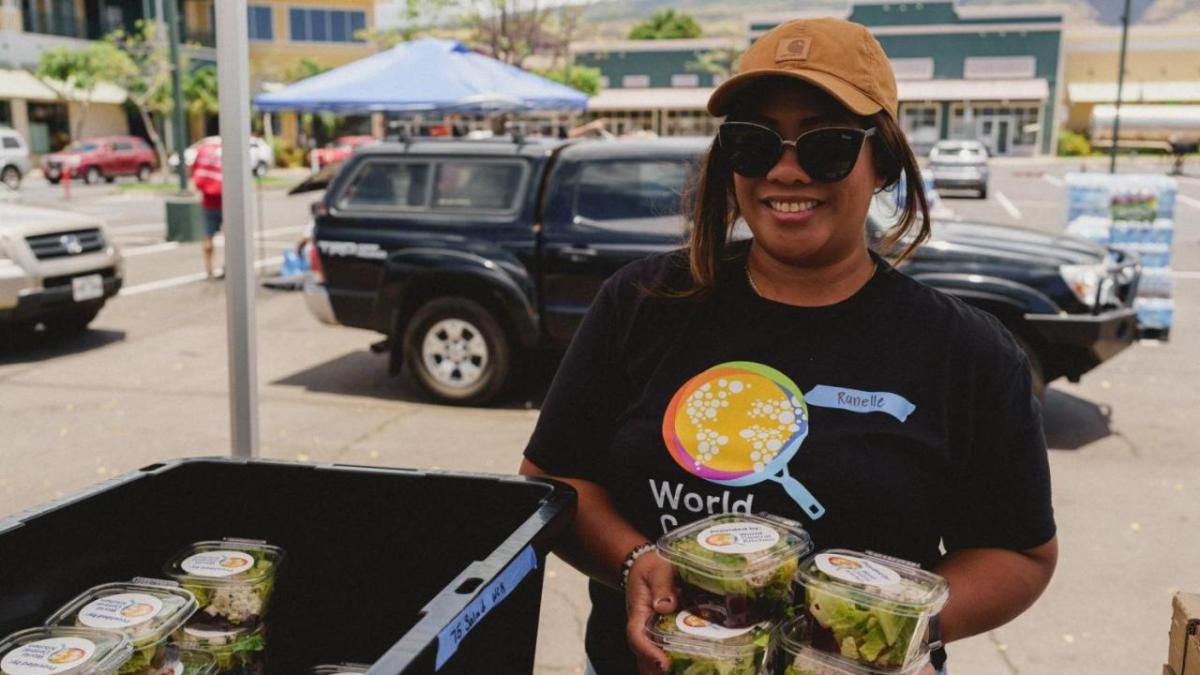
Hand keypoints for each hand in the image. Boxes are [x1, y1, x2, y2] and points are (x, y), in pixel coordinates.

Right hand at [624, 551, 679, 673]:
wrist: (648, 567)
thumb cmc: (652, 568)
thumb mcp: (656, 570)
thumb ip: (662, 584)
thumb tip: (666, 606)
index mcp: (639, 613)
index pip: (637, 636)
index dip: (648, 652)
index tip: (663, 664)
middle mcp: (645, 629)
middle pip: (644, 657)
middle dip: (655, 671)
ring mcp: (654, 634)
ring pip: (655, 659)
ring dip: (668, 669)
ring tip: (687, 673)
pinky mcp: (667, 634)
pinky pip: (670, 652)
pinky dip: (680, 662)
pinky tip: (695, 668)